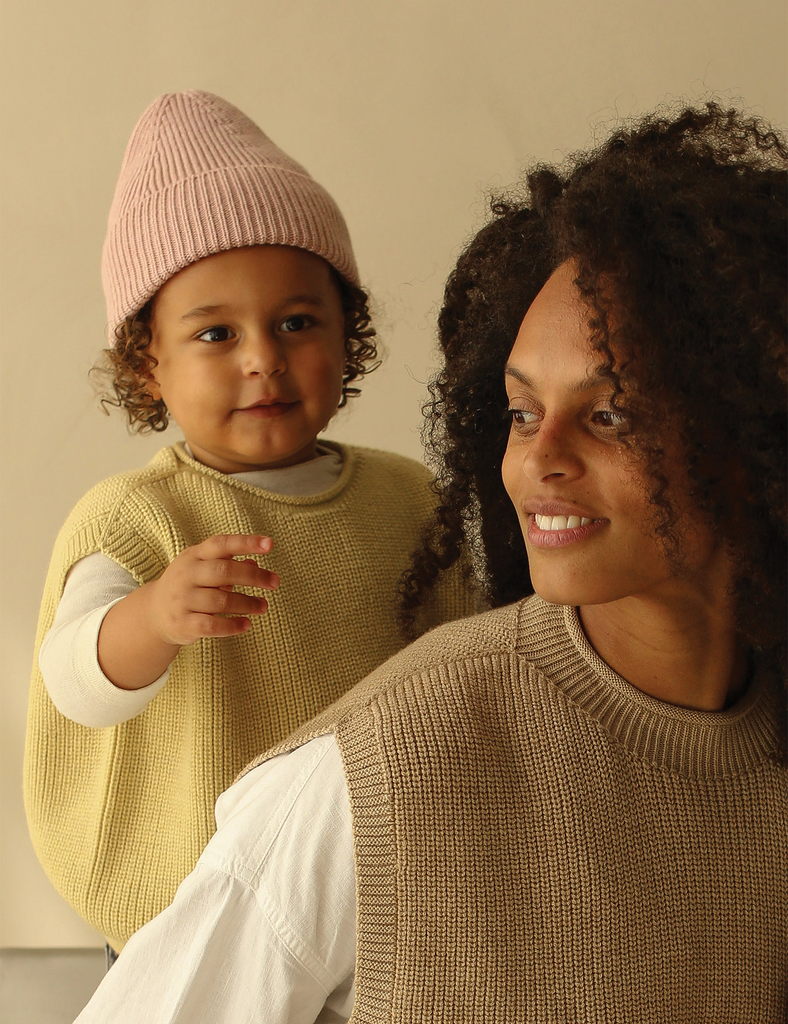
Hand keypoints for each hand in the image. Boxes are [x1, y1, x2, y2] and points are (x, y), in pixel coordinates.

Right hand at [146, 534, 278, 646]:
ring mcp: (182, 600)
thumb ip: (229, 565)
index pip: (221, 544)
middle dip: (254, 576)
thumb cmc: (189, 586)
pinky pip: (212, 625)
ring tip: (263, 606)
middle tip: (275, 582)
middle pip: (224, 571)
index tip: (270, 545)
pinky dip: (233, 625)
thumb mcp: (204, 569)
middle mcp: (186, 575)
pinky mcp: (183, 623)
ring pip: (221, 600)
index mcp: (193, 556)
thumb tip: (255, 563)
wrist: (154, 613)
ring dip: (248, 603)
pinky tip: (247, 624)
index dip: (246, 542)